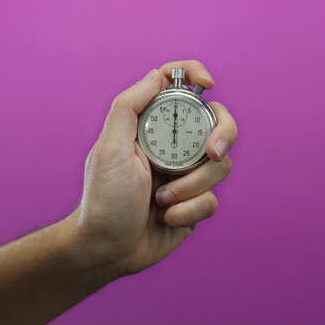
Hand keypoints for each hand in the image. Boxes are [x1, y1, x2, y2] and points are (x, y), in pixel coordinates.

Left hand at [73, 60, 237, 275]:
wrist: (108, 249)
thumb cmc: (103, 200)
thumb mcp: (109, 148)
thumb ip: (129, 107)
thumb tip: (156, 76)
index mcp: (151, 127)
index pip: (178, 88)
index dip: (196, 75)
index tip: (209, 84)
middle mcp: (172, 147)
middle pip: (217, 124)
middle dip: (222, 136)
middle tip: (212, 152)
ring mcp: (187, 175)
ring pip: (220, 166)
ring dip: (192, 186)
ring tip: (161, 200)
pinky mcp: (195, 203)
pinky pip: (212, 199)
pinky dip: (189, 210)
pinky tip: (165, 218)